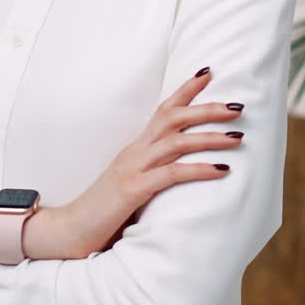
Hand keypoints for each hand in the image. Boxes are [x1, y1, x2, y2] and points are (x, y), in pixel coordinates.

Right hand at [51, 66, 243, 257]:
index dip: (185, 91)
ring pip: (175, 142)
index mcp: (134, 150)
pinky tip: (221, 169)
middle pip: (172, 118)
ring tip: (237, 136)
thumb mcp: (131, 187)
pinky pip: (171, 174)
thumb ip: (151, 175)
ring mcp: (132, 169)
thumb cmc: (101, 213)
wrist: (67, 230)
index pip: (162, 112)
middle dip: (206, 108)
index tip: (207, 73)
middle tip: (238, 106)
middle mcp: (134, 153)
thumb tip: (180, 174)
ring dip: (209, 136)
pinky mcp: (132, 190)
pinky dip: (198, 169)